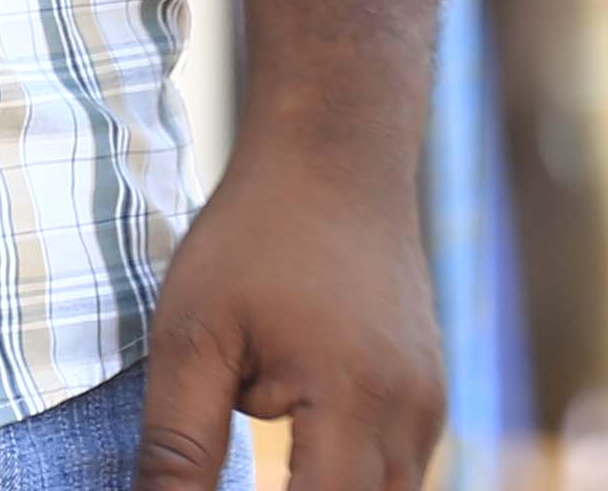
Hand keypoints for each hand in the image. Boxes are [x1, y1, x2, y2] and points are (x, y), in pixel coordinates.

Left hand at [138, 130, 441, 489]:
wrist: (336, 150)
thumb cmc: (256, 234)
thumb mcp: (193, 336)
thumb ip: (177, 446)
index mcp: (354, 401)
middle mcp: (412, 414)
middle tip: (232, 477)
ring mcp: (430, 405)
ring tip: (271, 453)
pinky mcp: (429, 393)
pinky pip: (397, 471)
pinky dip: (346, 479)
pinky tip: (299, 453)